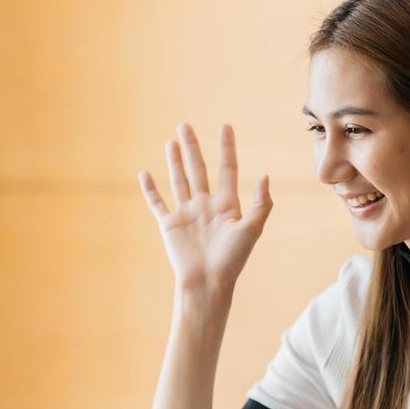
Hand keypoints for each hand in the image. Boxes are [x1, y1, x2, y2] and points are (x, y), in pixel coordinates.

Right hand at [138, 123, 271, 294]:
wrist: (208, 283)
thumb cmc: (232, 260)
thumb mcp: (252, 230)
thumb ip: (262, 204)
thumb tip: (265, 176)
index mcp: (227, 204)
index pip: (227, 168)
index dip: (226, 147)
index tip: (224, 126)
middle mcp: (205, 205)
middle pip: (198, 169)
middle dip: (192, 147)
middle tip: (185, 125)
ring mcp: (186, 213)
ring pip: (179, 180)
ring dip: (174, 161)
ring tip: (171, 142)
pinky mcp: (169, 224)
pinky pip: (157, 202)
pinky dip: (150, 188)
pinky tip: (144, 173)